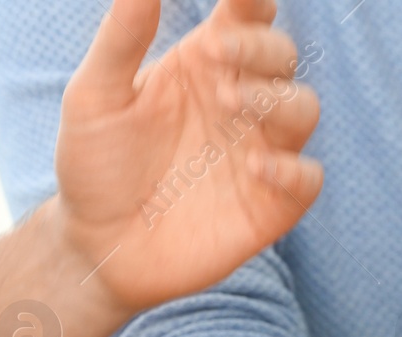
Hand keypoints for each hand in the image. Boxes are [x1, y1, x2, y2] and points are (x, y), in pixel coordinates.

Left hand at [52, 0, 322, 313]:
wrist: (98, 247)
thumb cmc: (94, 165)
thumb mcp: (95, 96)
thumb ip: (122, 37)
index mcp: (204, 65)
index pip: (246, 17)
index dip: (252, 0)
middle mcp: (240, 103)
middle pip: (281, 56)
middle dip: (259, 48)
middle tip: (217, 55)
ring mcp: (261, 152)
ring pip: (303, 109)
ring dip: (277, 100)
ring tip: (232, 104)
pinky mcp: (273, 204)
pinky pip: (307, 178)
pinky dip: (293, 168)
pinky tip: (256, 167)